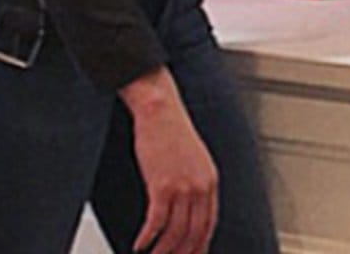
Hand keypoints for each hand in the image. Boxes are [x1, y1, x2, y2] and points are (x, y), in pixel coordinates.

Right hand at [121, 69, 217, 253]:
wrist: (160, 111)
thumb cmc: (171, 132)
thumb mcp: (193, 160)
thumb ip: (195, 184)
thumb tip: (188, 208)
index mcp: (210, 182)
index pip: (209, 224)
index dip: (200, 245)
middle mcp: (201, 187)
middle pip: (194, 233)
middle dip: (182, 253)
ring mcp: (183, 187)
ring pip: (175, 233)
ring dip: (162, 250)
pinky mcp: (162, 186)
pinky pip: (156, 223)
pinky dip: (147, 238)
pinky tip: (139, 245)